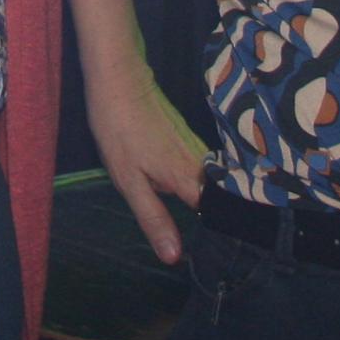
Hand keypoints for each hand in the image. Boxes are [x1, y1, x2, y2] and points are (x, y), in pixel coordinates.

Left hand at [86, 60, 208, 263]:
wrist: (119, 82)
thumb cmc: (119, 132)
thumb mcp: (129, 182)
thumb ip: (154, 219)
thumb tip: (174, 256)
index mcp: (190, 179)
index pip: (220, 215)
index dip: (218, 234)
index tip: (213, 250)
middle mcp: (203, 163)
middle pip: (221, 200)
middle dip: (215, 217)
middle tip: (204, 235)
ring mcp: (199, 148)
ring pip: (212, 183)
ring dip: (205, 198)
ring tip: (193, 215)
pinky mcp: (190, 138)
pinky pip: (203, 168)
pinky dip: (196, 180)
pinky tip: (178, 185)